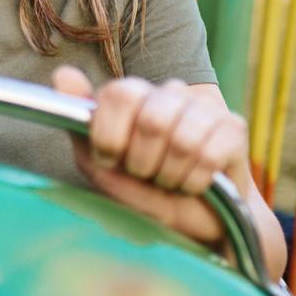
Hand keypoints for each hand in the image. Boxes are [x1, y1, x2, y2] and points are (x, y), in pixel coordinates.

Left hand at [55, 71, 252, 248]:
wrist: (192, 222)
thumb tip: (62, 73)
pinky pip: (209, 155)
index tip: (111, 159)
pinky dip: (195, 181)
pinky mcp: (233, 127)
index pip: (119, 95)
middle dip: (144, 163)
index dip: (112, 136)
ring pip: (182, 139)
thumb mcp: (100, 165)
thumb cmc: (143, 191)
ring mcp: (204, 107)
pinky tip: (196, 183)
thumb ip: (80, 124)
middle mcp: (170, 93)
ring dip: (170, 176)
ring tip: (170, 181)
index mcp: (135, 95)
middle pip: (151, 120)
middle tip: (146, 175)